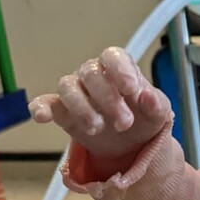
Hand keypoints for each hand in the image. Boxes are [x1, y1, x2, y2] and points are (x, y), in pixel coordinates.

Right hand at [29, 47, 171, 167]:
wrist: (131, 143)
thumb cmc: (144, 118)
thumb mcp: (158, 113)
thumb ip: (156, 103)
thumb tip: (147, 96)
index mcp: (118, 67)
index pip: (113, 56)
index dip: (120, 70)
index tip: (131, 90)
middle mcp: (93, 74)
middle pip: (91, 74)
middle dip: (108, 99)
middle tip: (125, 123)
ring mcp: (75, 91)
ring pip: (68, 86)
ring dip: (82, 107)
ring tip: (97, 128)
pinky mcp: (61, 110)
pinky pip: (45, 103)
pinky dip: (40, 108)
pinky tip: (42, 117)